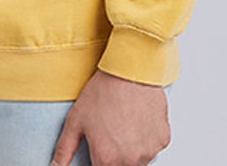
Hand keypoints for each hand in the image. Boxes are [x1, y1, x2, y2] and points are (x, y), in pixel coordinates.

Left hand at [50, 69, 169, 165]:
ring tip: (123, 124)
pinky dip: (146, 139)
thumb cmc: (103, 92)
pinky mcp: (162, 140)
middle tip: (110, 132)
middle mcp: (130, 160)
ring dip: (131, 150)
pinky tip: (137, 120)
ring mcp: (149, 151)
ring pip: (139, 161)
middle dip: (114, 156)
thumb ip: (64, 149)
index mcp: (107, 159)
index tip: (99, 147)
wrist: (129, 70)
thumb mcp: (76, 119)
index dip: (99, 159)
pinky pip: (153, 147)